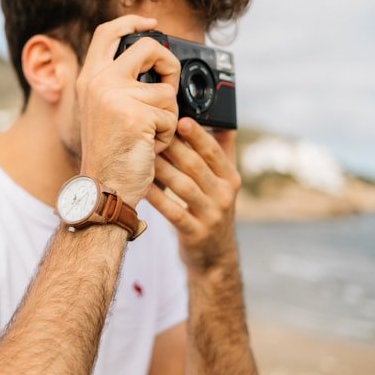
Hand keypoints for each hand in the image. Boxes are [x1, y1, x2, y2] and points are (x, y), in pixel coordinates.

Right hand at [77, 15, 180, 206]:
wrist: (104, 189)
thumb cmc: (110, 155)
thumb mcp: (105, 110)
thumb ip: (119, 84)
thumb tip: (155, 61)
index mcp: (89, 79)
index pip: (107, 32)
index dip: (132, 21)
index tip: (152, 24)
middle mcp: (99, 82)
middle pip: (147, 47)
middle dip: (169, 66)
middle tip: (167, 88)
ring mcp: (116, 97)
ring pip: (166, 91)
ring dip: (166, 116)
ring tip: (148, 135)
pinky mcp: (137, 115)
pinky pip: (170, 116)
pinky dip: (167, 135)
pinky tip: (149, 147)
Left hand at [147, 118, 241, 273]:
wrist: (215, 256)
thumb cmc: (213, 208)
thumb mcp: (225, 182)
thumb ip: (223, 151)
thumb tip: (222, 118)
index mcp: (231, 178)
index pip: (214, 152)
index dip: (197, 135)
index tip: (180, 119)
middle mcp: (224, 195)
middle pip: (196, 166)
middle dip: (173, 148)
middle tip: (151, 133)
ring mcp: (211, 216)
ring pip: (183, 187)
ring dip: (162, 169)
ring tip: (143, 155)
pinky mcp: (196, 233)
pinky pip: (174, 212)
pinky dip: (158, 198)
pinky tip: (143, 186)